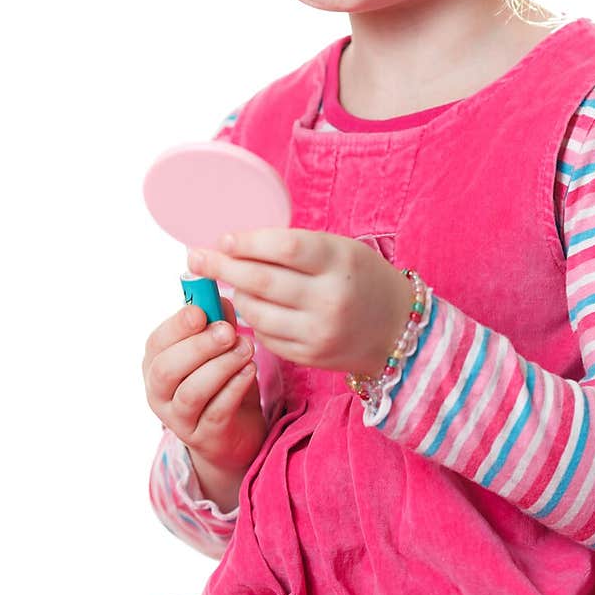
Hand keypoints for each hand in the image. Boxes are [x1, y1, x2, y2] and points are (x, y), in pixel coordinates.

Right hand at [141, 296, 266, 506]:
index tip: (201, 311)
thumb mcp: (220, 350)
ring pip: (191, 393)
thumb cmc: (222, 383)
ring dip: (220, 366)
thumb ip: (218, 323)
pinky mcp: (205, 437)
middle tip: (228, 331)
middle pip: (167, 370)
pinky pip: (216, 412)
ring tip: (246, 349)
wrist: (235, 434)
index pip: (156, 343)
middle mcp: (159, 394)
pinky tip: (250, 371)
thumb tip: (220, 297)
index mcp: (156, 364)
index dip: (177, 326)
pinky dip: (234, 388)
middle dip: (198, 346)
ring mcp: (179, 420)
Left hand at [187, 229, 415, 377]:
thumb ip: (294, 247)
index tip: (222, 239)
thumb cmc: (361, 278)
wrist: (397, 328)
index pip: (282, 248)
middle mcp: (329, 299)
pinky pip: (265, 337)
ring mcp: (318, 332)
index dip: (246, 243)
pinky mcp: (310, 356)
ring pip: (256, 312)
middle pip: (261, 281)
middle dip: (221, 267)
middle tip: (196, 257)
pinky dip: (253, 320)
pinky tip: (252, 307)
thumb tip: (235, 244)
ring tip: (231, 282)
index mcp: (339, 262)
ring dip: (237, 295)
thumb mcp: (339, 249)